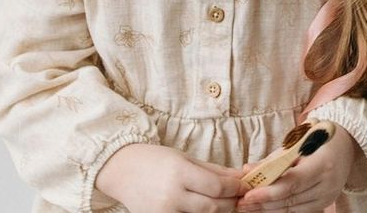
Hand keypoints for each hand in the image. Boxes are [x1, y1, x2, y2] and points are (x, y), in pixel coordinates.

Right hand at [95, 143, 249, 212]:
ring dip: (218, 212)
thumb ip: (213, 170)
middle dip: (231, 203)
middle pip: (213, 208)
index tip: (245, 185)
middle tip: (239, 197)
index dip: (235, 188)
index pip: (217, 187)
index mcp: (179, 173)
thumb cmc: (154, 159)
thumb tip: (240, 178)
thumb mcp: (185, 158)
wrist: (121, 170)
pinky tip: (203, 208)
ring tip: (223, 203)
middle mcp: (171, 196)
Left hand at [235, 125, 364, 211]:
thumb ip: (272, 159)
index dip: (268, 192)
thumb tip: (248, 170)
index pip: (292, 183)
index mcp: (321, 164)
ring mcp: (327, 197)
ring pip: (293, 209)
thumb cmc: (318, 139)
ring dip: (269, 210)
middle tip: (240, 204)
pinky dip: (280, 210)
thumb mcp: (296, 142)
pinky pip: (299, 211)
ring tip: (248, 208)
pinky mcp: (325, 203)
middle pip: (290, 199)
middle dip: (263, 204)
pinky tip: (265, 209)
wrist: (346, 145)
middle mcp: (327, 184)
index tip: (248, 195)